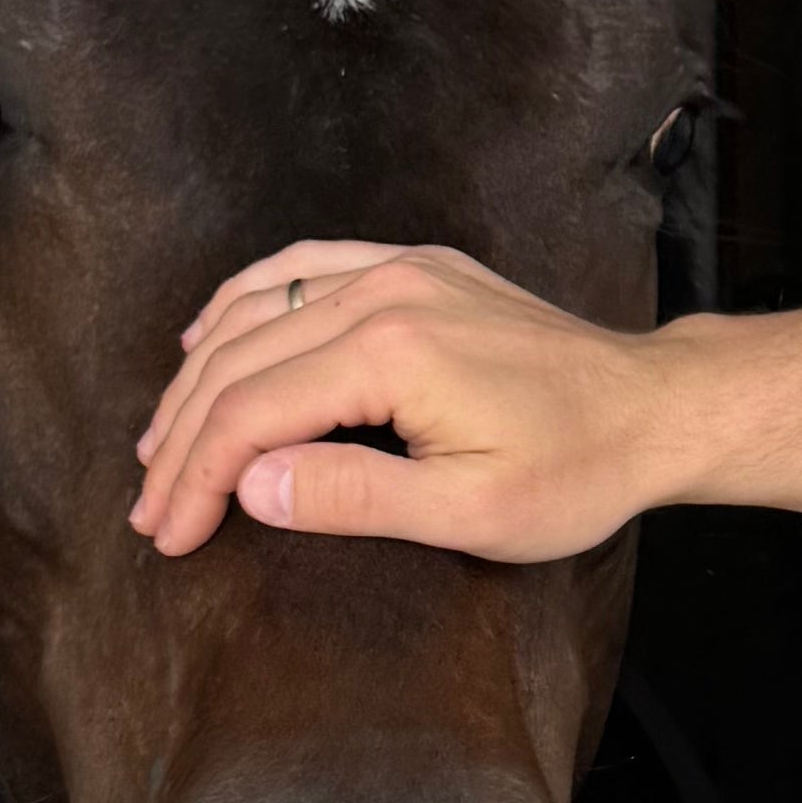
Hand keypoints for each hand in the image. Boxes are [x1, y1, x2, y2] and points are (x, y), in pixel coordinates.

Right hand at [130, 240, 688, 560]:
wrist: (653, 408)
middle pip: (239, 361)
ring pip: (257, 309)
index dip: (196, 480)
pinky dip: (242, 303)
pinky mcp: (416, 265)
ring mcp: (400, 267)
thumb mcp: (472, 514)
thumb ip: (355, 499)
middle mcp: (384, 290)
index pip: (252, 414)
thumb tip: (251, 486)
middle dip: (182, 442)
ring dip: (198, 378)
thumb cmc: (576, 472)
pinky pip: (301, 266)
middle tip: (148, 511)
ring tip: (161, 447)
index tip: (168, 538)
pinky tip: (207, 338)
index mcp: (392, 352)